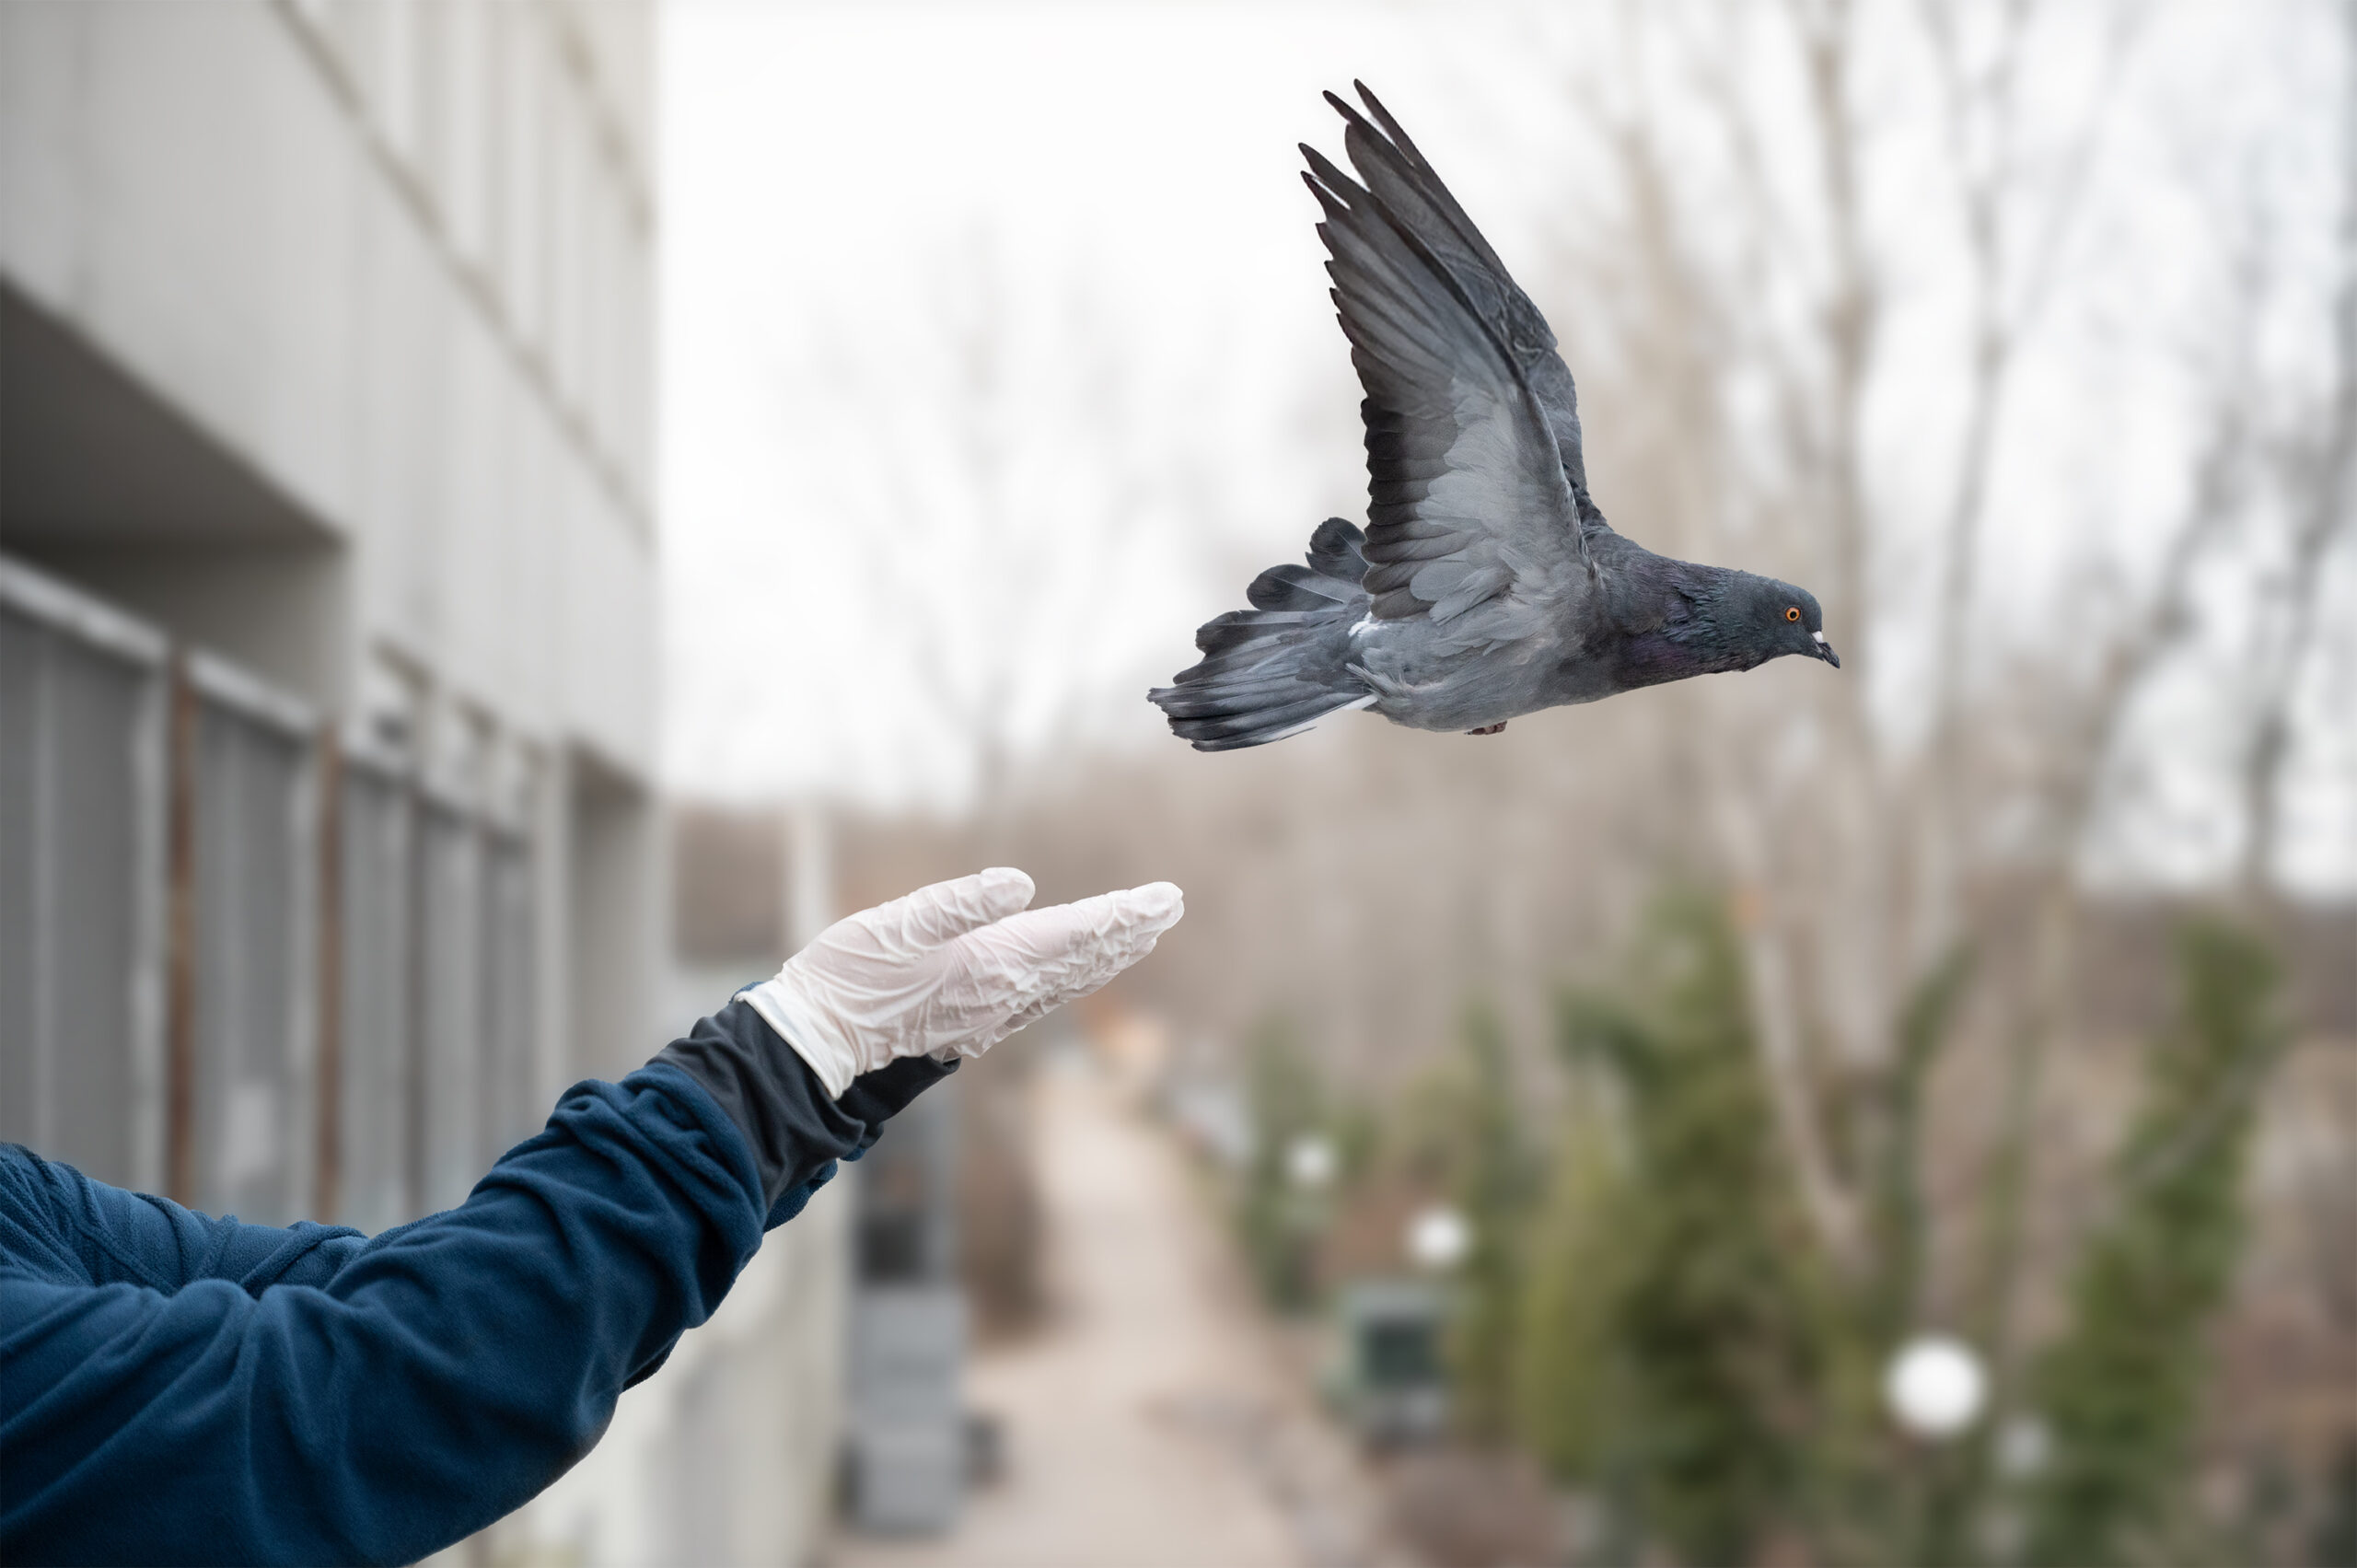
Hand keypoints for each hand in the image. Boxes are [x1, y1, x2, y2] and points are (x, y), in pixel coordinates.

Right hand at [738, 868, 1183, 1097]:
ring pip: (1068, 981)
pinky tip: (1074, 973)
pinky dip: (1072, 977)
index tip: (1166, 898)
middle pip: (1085, 959)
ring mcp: (990, 1012)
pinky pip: (1041, 997)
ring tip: (1140, 933)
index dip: (1124, 914)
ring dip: (1109, 955)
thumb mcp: (899, 924)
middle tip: (1171, 905)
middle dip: (1130, 931)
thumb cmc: (850, 975)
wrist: (817, 1040)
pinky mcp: (971, 1021)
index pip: (1077, 934)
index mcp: (994, 962)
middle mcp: (1005, 993)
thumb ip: (961, 904)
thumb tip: (1021, 884)